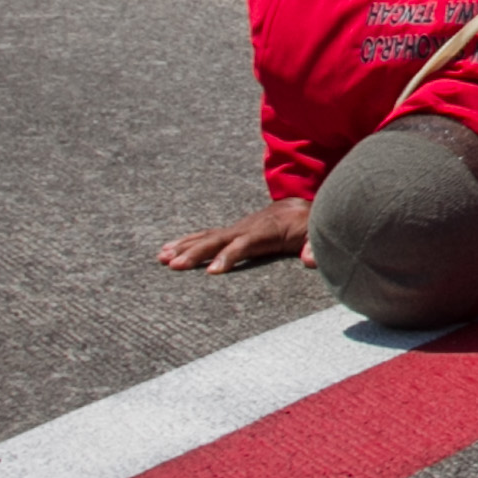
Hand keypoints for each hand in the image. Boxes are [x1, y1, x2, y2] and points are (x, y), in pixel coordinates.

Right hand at [159, 196, 311, 274]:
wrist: (301, 206)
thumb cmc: (309, 225)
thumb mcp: (315, 235)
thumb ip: (313, 247)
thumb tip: (309, 260)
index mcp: (267, 230)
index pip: (245, 244)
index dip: (229, 256)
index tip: (213, 271)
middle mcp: (247, 227)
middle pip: (218, 240)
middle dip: (196, 252)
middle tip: (173, 265)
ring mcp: (237, 228)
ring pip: (207, 236)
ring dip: (184, 246)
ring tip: (161, 257)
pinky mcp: (231, 231)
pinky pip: (205, 235)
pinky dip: (186, 241)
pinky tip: (167, 249)